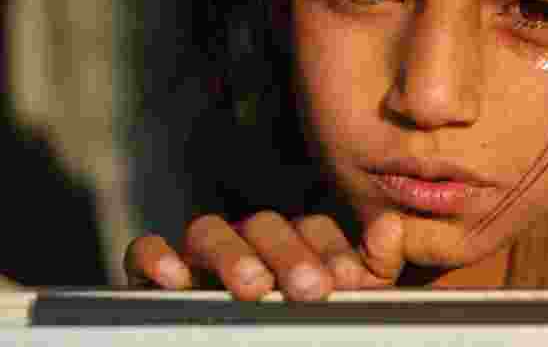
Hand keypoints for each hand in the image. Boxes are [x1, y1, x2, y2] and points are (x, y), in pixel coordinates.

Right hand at [125, 211, 404, 300]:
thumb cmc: (304, 333)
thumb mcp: (348, 306)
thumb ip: (374, 269)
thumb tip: (391, 227)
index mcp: (295, 247)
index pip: (314, 230)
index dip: (330, 251)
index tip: (343, 281)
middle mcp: (249, 245)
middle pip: (265, 225)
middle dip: (289, 255)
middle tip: (309, 290)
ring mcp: (200, 259)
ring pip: (209, 230)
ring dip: (233, 255)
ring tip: (254, 287)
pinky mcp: (153, 279)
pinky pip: (147, 251)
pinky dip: (157, 257)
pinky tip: (176, 279)